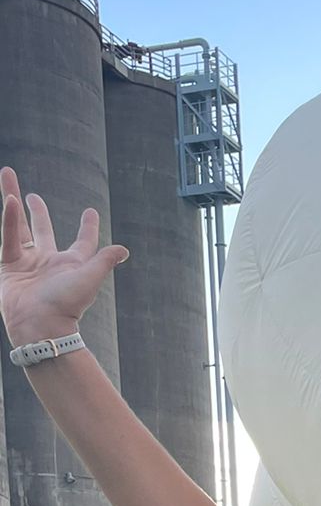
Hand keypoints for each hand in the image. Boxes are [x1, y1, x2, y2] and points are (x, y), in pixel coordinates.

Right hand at [0, 165, 127, 348]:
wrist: (39, 326)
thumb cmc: (67, 305)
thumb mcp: (89, 279)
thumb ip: (104, 261)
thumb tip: (124, 249)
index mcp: (71, 264)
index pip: (82, 241)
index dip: (87, 227)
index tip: (90, 212)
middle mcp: (48, 262)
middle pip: (41, 228)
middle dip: (37, 211)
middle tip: (33, 197)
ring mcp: (27, 264)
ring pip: (18, 227)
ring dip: (12, 202)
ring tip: (7, 179)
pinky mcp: (9, 268)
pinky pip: (9, 239)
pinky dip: (9, 220)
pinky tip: (11, 201)